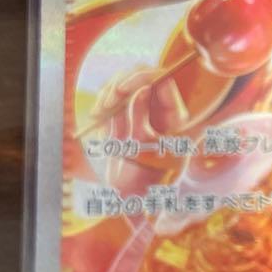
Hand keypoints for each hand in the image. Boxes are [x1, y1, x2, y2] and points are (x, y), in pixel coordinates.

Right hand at [89, 66, 185, 192]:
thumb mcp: (144, 145)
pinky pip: (111, 99)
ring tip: (100, 112)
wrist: (133, 197)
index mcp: (174, 113)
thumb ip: (141, 114)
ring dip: (108, 94)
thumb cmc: (145, 175)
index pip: (161, 78)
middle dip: (120, 83)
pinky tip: (96, 116)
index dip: (140, 78)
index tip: (121, 90)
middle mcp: (160, 108)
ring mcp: (142, 110)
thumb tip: (142, 88)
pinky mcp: (125, 116)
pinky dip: (101, 104)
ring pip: (123, 84)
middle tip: (107, 102)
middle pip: (141, 74)